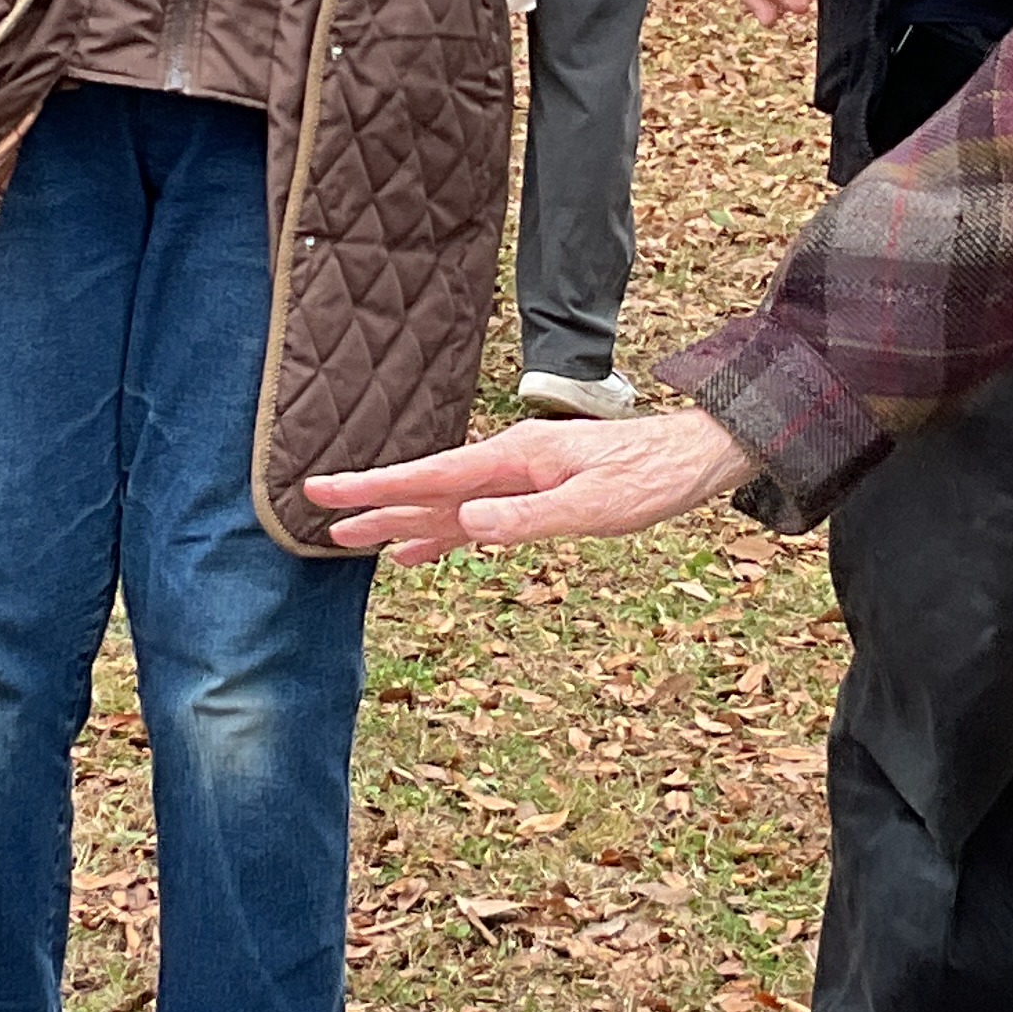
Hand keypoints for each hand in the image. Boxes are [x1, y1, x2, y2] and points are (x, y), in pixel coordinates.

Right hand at [309, 408, 755, 563]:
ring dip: (401, 524)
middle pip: (427, 491)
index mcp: (513, 460)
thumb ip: (526, 519)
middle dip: (373, 507)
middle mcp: (508, 465)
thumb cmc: (649, 479)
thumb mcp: (591, 507)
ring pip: (447, 507)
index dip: (374, 488)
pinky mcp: (535, 496)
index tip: (325, 491)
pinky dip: (443, 535)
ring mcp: (519, 480)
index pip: (429, 478)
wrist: (693, 459)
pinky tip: (420, 553)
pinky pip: (476, 518)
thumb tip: (466, 525)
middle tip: (319, 522)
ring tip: (352, 541)